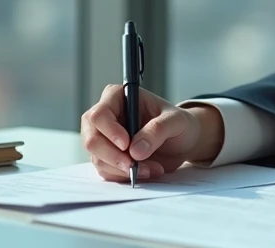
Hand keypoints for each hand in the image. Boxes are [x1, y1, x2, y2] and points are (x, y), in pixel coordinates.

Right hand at [80, 84, 213, 181]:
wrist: (182, 141)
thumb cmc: (177, 123)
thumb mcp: (176, 121)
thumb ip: (157, 130)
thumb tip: (136, 150)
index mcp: (118, 97)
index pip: (100, 115)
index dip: (110, 131)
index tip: (126, 144)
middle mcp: (106, 117)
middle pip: (92, 140)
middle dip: (113, 157)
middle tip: (134, 166)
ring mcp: (104, 139)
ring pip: (98, 159)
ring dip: (123, 169)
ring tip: (151, 168)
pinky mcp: (108, 158)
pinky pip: (107, 172)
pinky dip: (125, 176)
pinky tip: (146, 171)